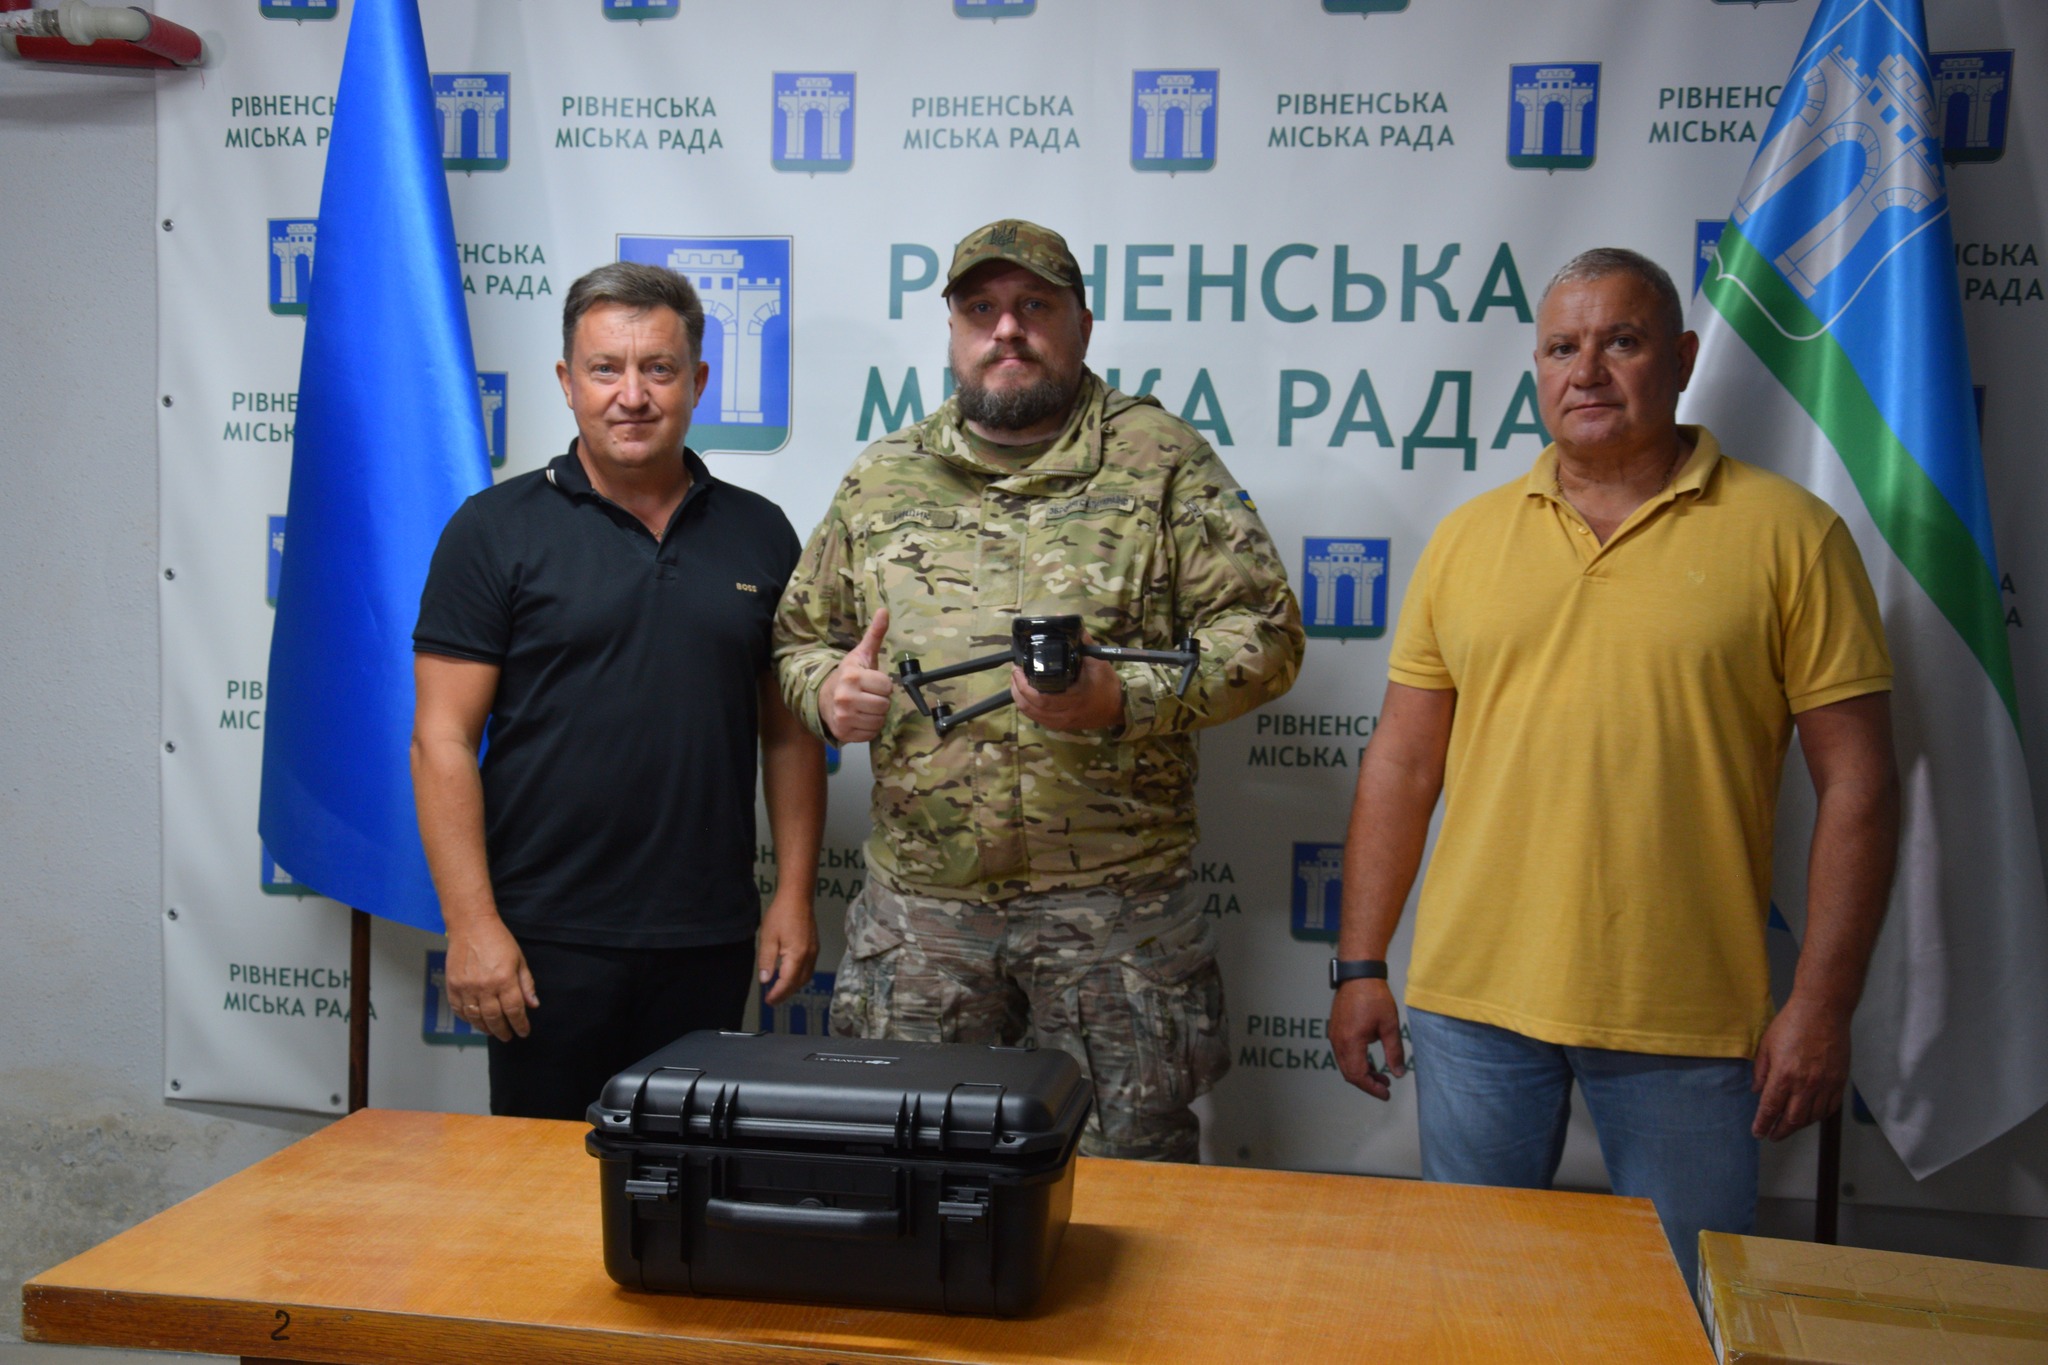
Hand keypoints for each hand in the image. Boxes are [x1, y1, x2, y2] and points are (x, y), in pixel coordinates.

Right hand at [445, 917, 537, 1041]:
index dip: (520, 1024)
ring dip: (485, 1028)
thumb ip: (526, 984)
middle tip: (508, 1036)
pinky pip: (459, 1010)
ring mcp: (466, 987)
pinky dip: (467, 1019)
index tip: (523, 1031)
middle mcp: (485, 986)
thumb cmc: (497, 940)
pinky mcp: (452, 986)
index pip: (514, 1010)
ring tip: (493, 1031)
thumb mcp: (519, 960)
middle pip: (494, 1018)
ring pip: (476, 1017)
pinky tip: (475, 1020)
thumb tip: (533, 1004)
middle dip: (503, 1030)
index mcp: (504, 979)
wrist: (471, 925)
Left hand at [756, 892, 818, 1005]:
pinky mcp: (814, 947)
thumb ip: (767, 960)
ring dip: (793, 987)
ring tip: (779, 991)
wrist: (798, 897)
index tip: (768, 1001)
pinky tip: (789, 977)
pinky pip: (808, 969)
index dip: (777, 994)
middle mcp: (809, 957)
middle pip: (799, 983)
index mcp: (797, 955)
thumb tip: (765, 980)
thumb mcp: (768, 937)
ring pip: (805, 977)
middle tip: (772, 1000)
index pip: (787, 982)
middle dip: (786, 994)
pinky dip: (798, 978)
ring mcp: (814, 952)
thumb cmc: (781, 915)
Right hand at [819, 609, 892, 742]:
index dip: (883, 685)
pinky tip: (860, 718)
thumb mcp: (862, 655)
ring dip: (876, 715)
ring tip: (865, 706)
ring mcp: (843, 717)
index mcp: (852, 676)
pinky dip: (869, 728)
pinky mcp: (843, 733)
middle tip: (869, 695)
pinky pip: (871, 733)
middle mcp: (845, 697)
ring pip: (879, 720)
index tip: (872, 682)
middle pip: (884, 705)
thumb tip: (884, 611)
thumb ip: (875, 634)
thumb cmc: (849, 676)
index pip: (886, 686)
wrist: (824, 698)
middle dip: (880, 700)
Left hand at [1012, 636, 1123, 731]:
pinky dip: (1028, 706)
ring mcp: (1062, 722)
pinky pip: (1037, 719)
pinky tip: (1024, 695)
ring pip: (1031, 714)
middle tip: (1014, 672)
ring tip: (1016, 681)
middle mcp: (1065, 714)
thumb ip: (1081, 640)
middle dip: (1017, 689)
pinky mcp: (1060, 726)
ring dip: (1019, 698)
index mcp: (1073, 698)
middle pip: (1031, 707)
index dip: (1023, 685)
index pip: (1040, 697)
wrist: (1118, 707)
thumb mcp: (1097, 660)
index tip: (1018, 668)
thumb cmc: (1107, 684)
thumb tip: (1062, 619)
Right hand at [1330, 979, 1404, 1099]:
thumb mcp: (1389, 1026)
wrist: (1358, 975)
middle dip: (1367, 1083)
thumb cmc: (1374, 997)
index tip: (1386, 1093)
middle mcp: (1338, 1041)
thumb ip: (1394, 1052)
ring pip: (1345, 1064)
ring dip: (1362, 1072)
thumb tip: (1398, 1074)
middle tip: (1385, 1087)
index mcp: (1351, 1042)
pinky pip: (1343, 1053)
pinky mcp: (1335, 1030)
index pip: (1358, 1075)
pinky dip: (1356, 1062)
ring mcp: (1334, 1035)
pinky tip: (1370, 1060)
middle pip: (1349, 1073)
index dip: (1372, 1088)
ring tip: (1381, 1075)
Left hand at [1751, 995, 1850, 1139]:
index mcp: (1784, 1075)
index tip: (1758, 1133)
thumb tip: (1757, 1091)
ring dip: (1799, 1125)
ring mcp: (1825, 1084)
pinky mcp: (1839, 1081)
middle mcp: (1806, 1084)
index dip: (1763, 1124)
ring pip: (1812, 1117)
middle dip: (1780, 1131)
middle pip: (1792, 1119)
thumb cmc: (1791, 1023)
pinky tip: (1810, 1115)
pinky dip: (1819, 1116)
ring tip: (1789, 1126)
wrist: (1823, 1010)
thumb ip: (1761, 1071)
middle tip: (1772, 1135)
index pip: (1771, 1108)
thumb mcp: (1766, 1045)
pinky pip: (1830, 1107)